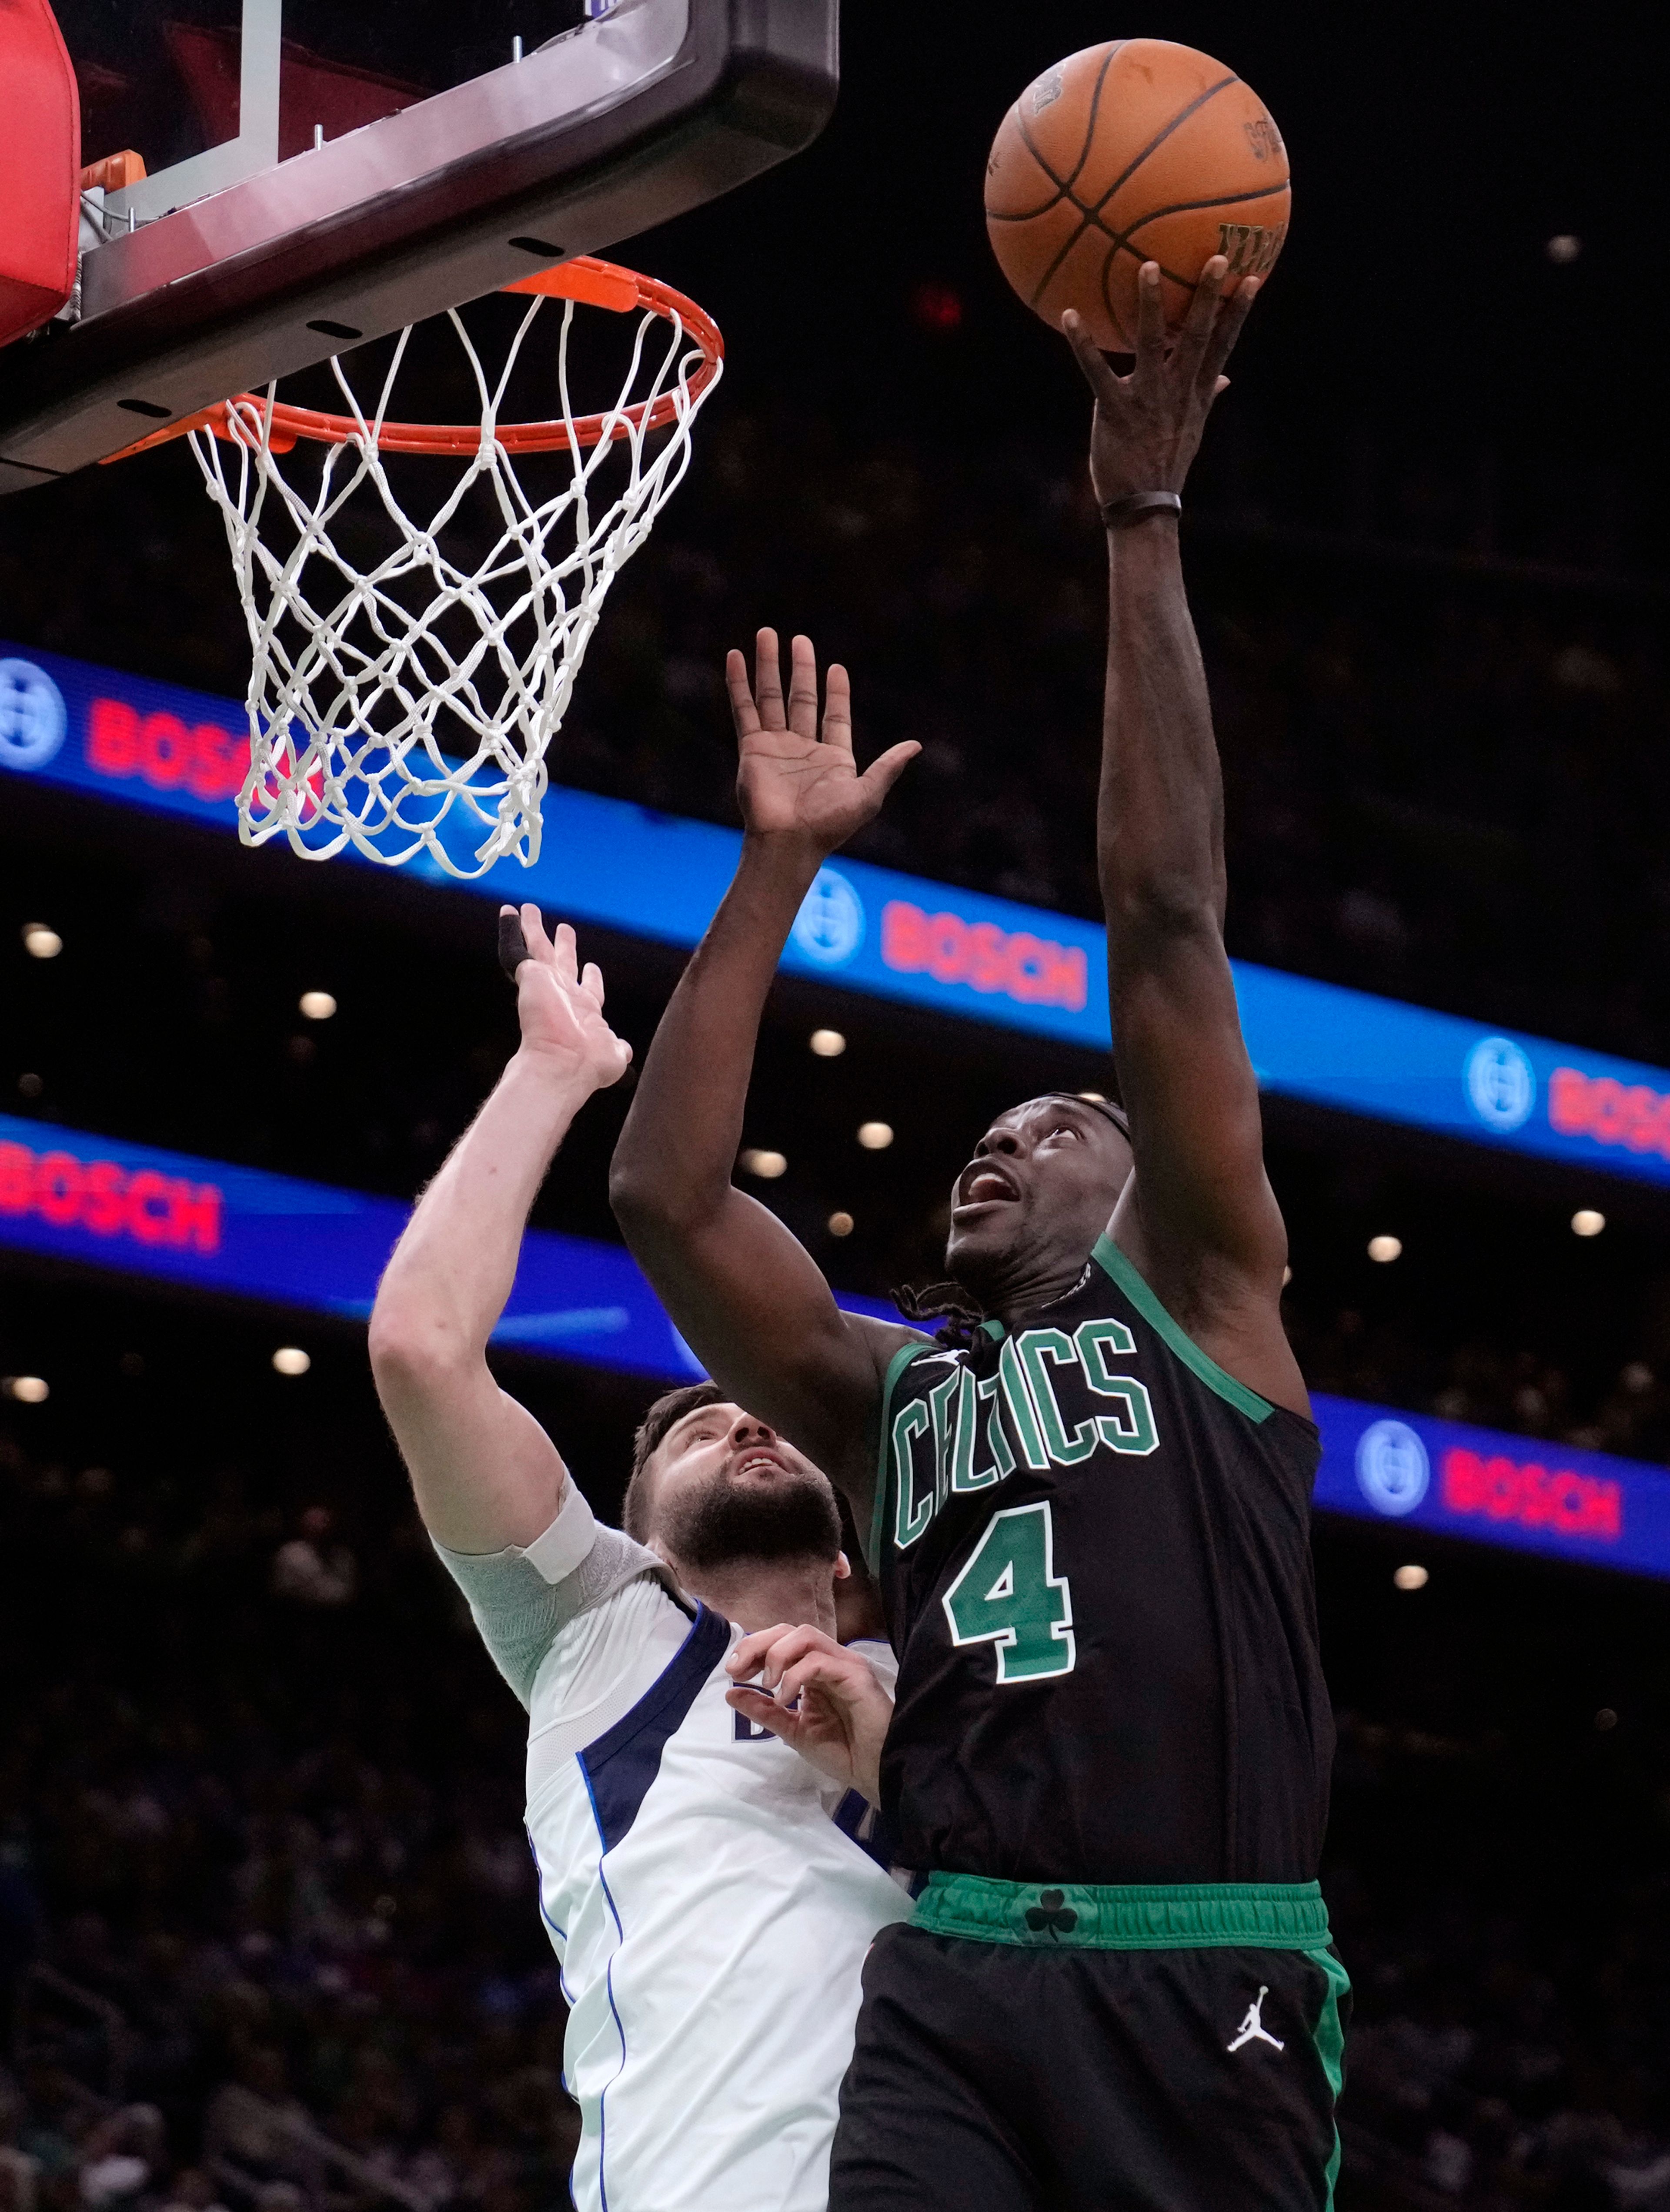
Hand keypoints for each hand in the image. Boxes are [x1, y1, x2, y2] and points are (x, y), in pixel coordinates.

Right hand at [504, 907, 632, 1092]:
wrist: (562, 1065)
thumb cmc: (589, 1063)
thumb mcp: (614, 1053)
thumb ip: (618, 1047)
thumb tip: (624, 1050)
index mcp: (586, 1010)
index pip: (588, 988)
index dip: (590, 977)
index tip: (591, 966)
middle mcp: (564, 995)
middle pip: (562, 962)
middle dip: (563, 946)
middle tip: (565, 928)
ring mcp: (545, 984)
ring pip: (538, 948)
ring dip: (533, 929)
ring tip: (530, 908)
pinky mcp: (529, 976)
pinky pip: (515, 950)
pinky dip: (510, 930)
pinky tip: (508, 911)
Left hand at [724, 1622, 892, 1803]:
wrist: (874, 1772)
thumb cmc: (842, 1751)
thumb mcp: (793, 1730)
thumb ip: (764, 1711)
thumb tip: (731, 1694)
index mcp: (814, 1670)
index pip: (780, 1642)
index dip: (752, 1650)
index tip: (733, 1672)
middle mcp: (829, 1660)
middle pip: (789, 1630)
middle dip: (757, 1644)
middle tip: (738, 1670)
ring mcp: (843, 1664)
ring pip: (805, 1635)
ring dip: (776, 1654)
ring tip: (767, 1683)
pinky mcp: (856, 1674)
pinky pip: (820, 1660)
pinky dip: (795, 1675)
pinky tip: (785, 1698)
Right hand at [728, 629, 917, 855]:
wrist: (789, 842)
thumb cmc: (830, 824)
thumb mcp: (868, 794)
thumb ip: (888, 766)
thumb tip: (916, 745)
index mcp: (833, 757)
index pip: (835, 715)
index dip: (836, 692)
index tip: (836, 668)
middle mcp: (803, 748)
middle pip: (801, 698)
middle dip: (800, 668)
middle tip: (799, 640)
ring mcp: (776, 747)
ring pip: (771, 696)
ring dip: (768, 666)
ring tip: (766, 634)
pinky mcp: (752, 749)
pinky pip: (744, 709)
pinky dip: (739, 683)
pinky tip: (736, 658)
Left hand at [1063, 257, 1258, 509]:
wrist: (1144, 505)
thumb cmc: (1165, 465)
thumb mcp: (1193, 430)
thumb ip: (1207, 396)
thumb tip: (1227, 377)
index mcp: (1196, 393)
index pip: (1223, 344)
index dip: (1238, 312)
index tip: (1252, 277)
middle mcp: (1176, 391)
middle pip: (1197, 336)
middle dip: (1208, 297)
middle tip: (1216, 257)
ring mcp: (1146, 400)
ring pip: (1152, 344)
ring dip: (1151, 305)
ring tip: (1149, 266)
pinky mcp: (1114, 410)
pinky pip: (1096, 371)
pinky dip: (1083, 344)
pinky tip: (1069, 315)